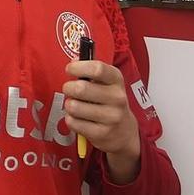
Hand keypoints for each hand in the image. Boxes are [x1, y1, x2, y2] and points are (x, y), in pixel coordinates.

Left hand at [62, 58, 141, 181]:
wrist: (125, 132)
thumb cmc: (110, 102)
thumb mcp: (108, 83)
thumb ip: (91, 72)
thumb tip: (73, 60)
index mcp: (117, 81)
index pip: (97, 69)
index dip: (79, 67)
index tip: (70, 69)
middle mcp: (117, 98)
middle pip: (81, 88)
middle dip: (68, 88)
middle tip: (69, 90)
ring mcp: (111, 117)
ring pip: (74, 106)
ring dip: (69, 105)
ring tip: (76, 106)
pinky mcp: (101, 134)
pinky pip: (73, 122)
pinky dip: (71, 119)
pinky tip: (79, 119)